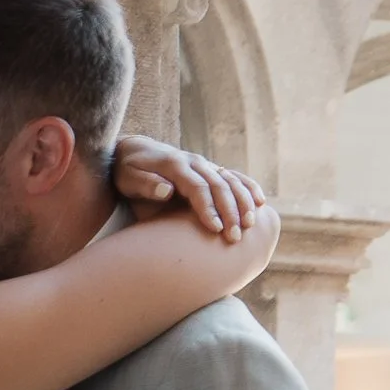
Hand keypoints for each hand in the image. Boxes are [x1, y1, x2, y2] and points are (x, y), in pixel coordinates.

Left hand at [111, 135, 266, 241]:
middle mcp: (194, 163)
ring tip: (250, 225)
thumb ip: (146, 184)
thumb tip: (167, 190)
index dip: (208, 208)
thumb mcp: (128, 178)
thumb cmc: (128, 171)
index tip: (215, 229)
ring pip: (230, 181)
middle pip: (218, 186)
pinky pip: (234, 176)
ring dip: (242, 202)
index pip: (197, 188)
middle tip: (235, 237)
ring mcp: (204, 165)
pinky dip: (248, 187)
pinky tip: (260, 203)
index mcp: (175, 166)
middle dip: (229, 212)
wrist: (134, 151)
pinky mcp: (209, 169)